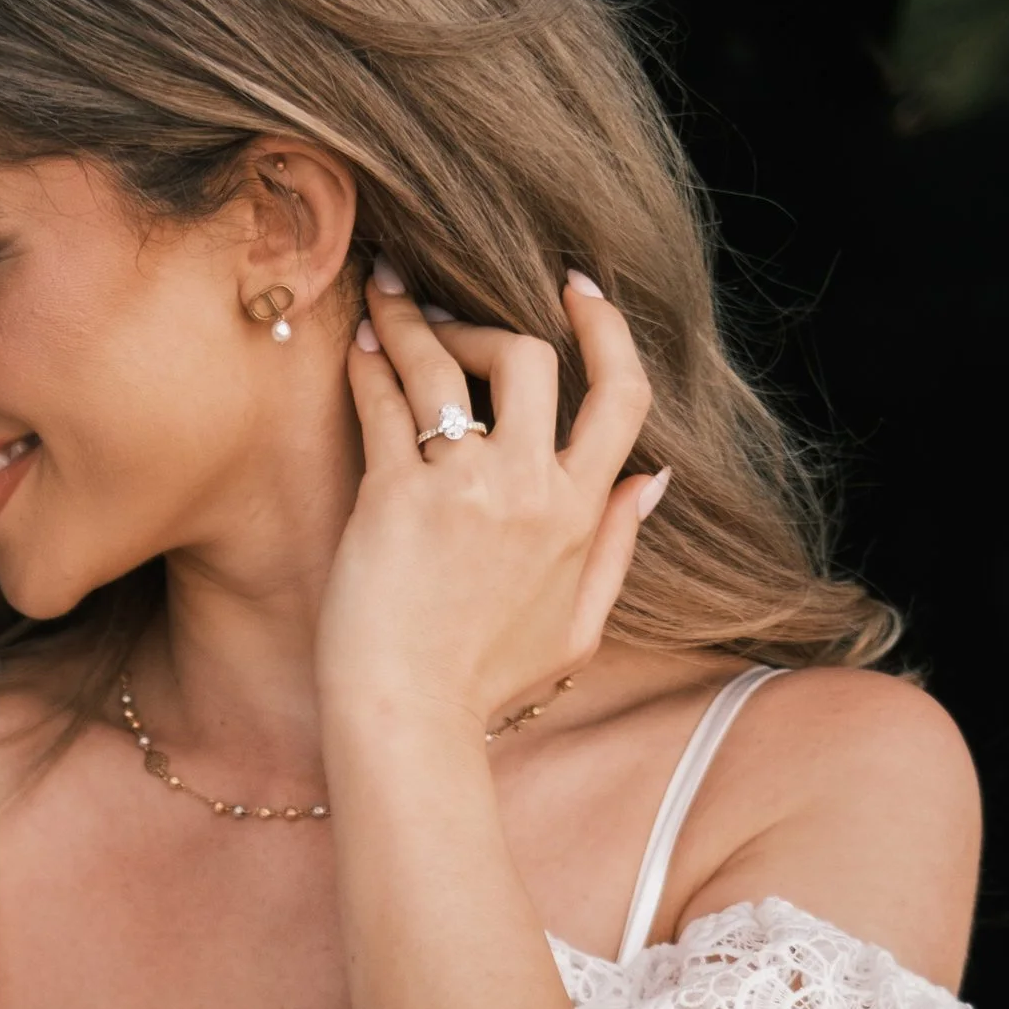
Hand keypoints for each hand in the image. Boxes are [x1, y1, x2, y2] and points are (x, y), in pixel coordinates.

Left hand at [320, 261, 661, 741]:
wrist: (410, 720)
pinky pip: (385, 403)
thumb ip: (614, 548)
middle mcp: (529, 489)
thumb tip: (649, 481)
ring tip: (385, 297)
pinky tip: (358, 349)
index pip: (621, 396)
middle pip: (531, 357)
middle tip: (448, 319)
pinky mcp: (395, 496)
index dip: (605, 329)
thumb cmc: (485, 686)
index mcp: (579, 514)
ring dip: (412, 319)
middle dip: (488, 324)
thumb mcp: (576, 628)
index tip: (578, 289)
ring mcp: (462, 488)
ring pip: (446, 363)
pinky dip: (371, 364)